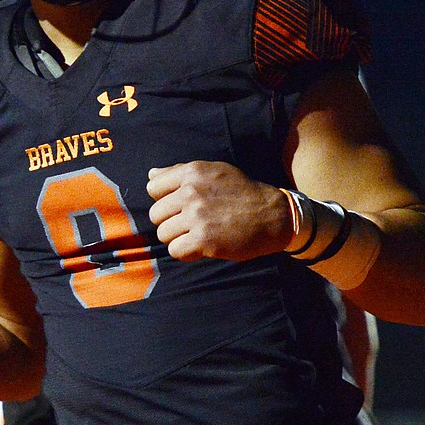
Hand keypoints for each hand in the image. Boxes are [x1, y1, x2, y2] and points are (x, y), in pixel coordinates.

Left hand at [146, 160, 290, 261]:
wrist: (273, 215)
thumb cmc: (242, 192)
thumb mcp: (214, 172)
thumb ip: (180, 172)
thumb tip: (151, 175)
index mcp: (192, 172)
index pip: (153, 188)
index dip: (164, 199)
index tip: (179, 205)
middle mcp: (191, 192)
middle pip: (155, 214)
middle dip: (170, 221)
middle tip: (190, 224)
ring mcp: (197, 216)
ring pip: (163, 234)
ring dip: (178, 238)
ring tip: (196, 235)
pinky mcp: (204, 240)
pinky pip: (175, 251)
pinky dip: (186, 253)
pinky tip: (201, 247)